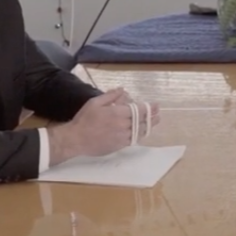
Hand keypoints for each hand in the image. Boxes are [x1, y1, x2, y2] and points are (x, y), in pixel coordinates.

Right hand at [47, 88, 161, 161]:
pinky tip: (142, 131)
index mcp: (118, 113)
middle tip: (159, 113)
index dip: (149, 107)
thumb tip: (123, 90)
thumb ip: (111, 96)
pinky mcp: (119, 146)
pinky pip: (133, 139)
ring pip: (140, 131)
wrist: (76, 140)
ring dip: (149, 126)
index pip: (139, 110)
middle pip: (142, 121)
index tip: (155, 105)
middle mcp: (123, 125)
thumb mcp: (95, 103)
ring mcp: (122, 137)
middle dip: (152, 116)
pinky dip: (139, 134)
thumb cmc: (84, 119)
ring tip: (155, 121)